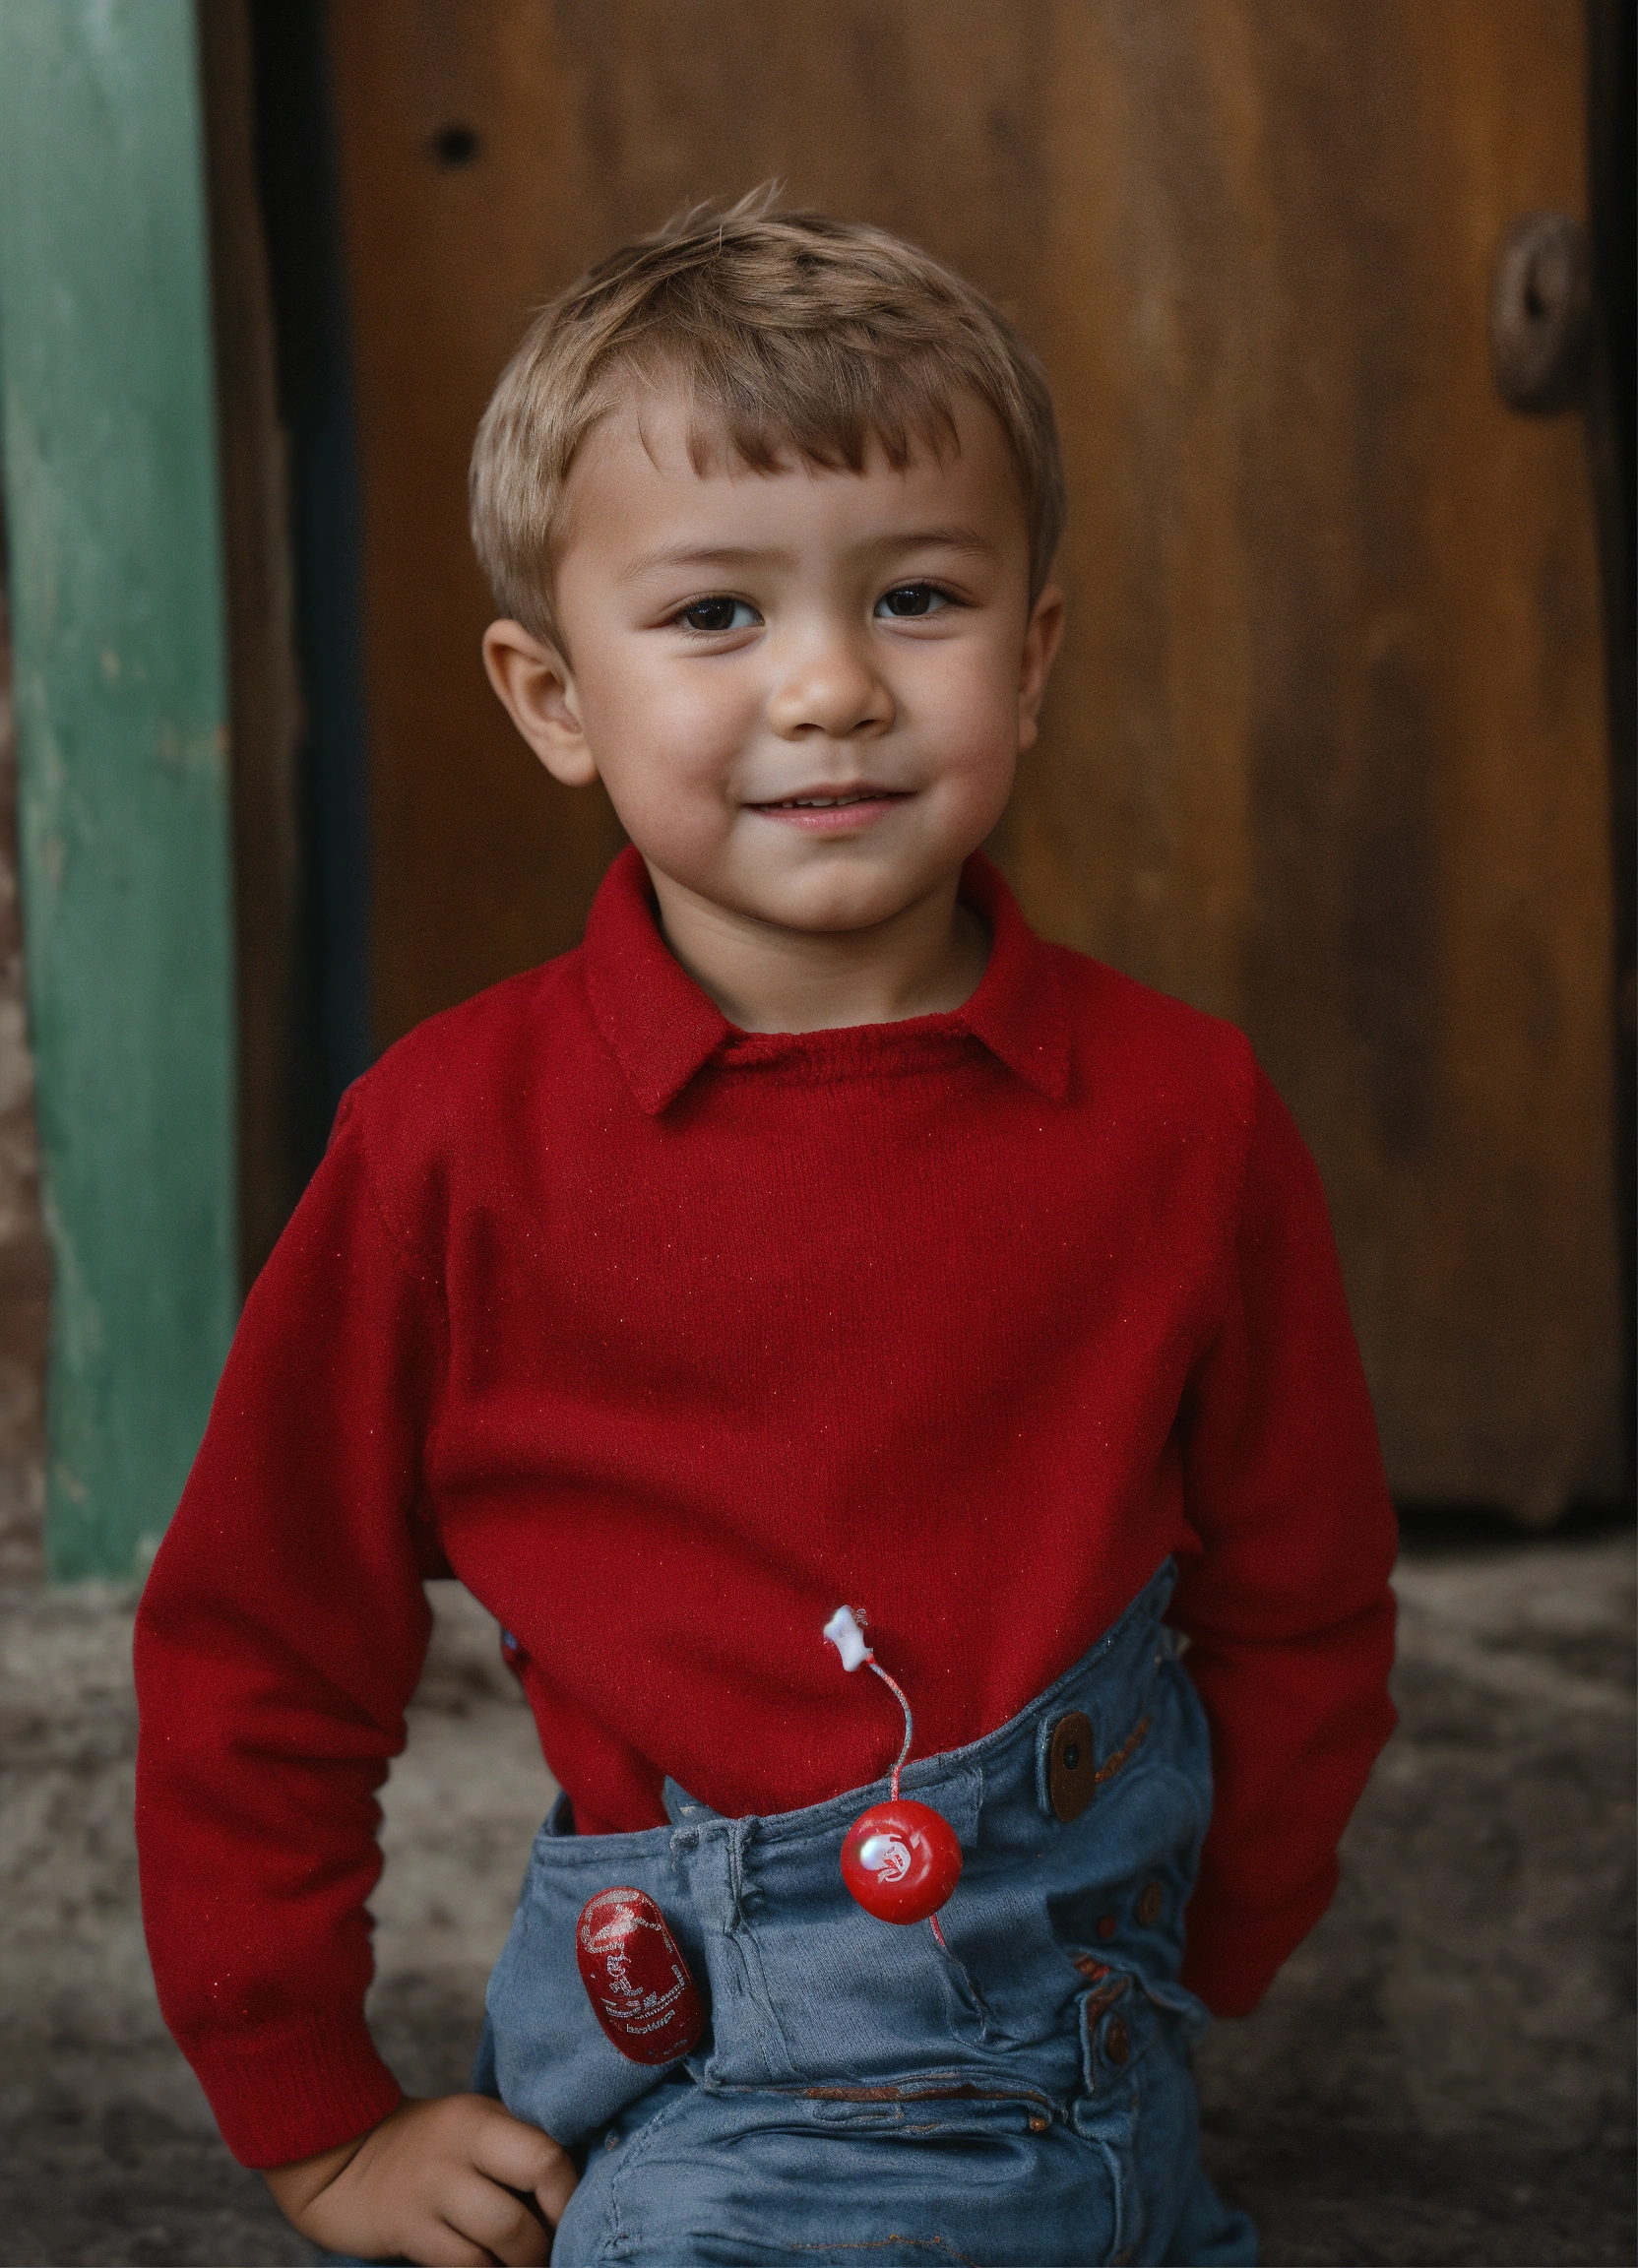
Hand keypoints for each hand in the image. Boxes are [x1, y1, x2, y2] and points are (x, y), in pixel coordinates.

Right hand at [263, 2093, 578, 2264]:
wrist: (344, 2158)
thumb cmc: (429, 2147)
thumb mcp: (472, 2130)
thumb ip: (514, 2151)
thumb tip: (572, 2192)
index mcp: (482, 2119)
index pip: (547, 2156)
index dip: (570, 2196)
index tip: (576, 2217)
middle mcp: (458, 2151)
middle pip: (526, 2204)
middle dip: (549, 2241)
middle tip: (556, 2252)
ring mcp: (430, 2193)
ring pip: (499, 2242)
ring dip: (523, 2264)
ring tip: (528, 2265)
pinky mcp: (407, 2231)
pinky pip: (464, 2267)